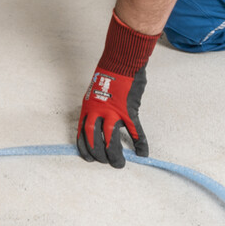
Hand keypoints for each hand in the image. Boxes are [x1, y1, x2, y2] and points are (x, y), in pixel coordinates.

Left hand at [76, 12, 159, 167]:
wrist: (121, 61)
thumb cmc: (109, 74)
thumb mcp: (95, 91)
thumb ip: (97, 107)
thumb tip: (100, 121)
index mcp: (88, 106)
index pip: (82, 132)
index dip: (84, 148)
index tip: (89, 158)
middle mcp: (98, 110)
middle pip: (94, 138)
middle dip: (98, 154)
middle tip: (105, 163)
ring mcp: (113, 111)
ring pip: (110, 139)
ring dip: (114, 154)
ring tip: (119, 164)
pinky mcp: (129, 110)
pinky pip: (135, 131)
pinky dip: (140, 144)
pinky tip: (142, 154)